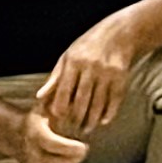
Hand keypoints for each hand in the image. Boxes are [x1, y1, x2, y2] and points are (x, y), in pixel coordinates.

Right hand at [11, 105, 91, 162]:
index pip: (53, 144)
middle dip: (77, 156)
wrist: (16, 135)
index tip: (84, 145)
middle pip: (60, 161)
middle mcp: (32, 152)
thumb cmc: (39, 118)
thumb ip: (61, 105)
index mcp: (35, 133)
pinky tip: (70, 162)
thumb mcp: (47, 106)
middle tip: (84, 147)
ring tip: (77, 153)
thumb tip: (76, 104)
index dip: (70, 147)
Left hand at [38, 23, 138, 139]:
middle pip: (81, 100)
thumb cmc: (87, 46)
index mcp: (74, 61)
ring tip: (86, 129)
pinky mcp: (121, 77)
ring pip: (98, 104)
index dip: (60, 107)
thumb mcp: (68, 57)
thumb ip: (55, 78)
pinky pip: (114, 101)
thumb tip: (39, 97)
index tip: (57, 119)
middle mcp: (91, 67)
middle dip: (76, 118)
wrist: (118, 34)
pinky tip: (103, 121)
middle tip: (72, 128)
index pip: (64, 90)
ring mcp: (107, 73)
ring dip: (92, 120)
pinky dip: (109, 113)